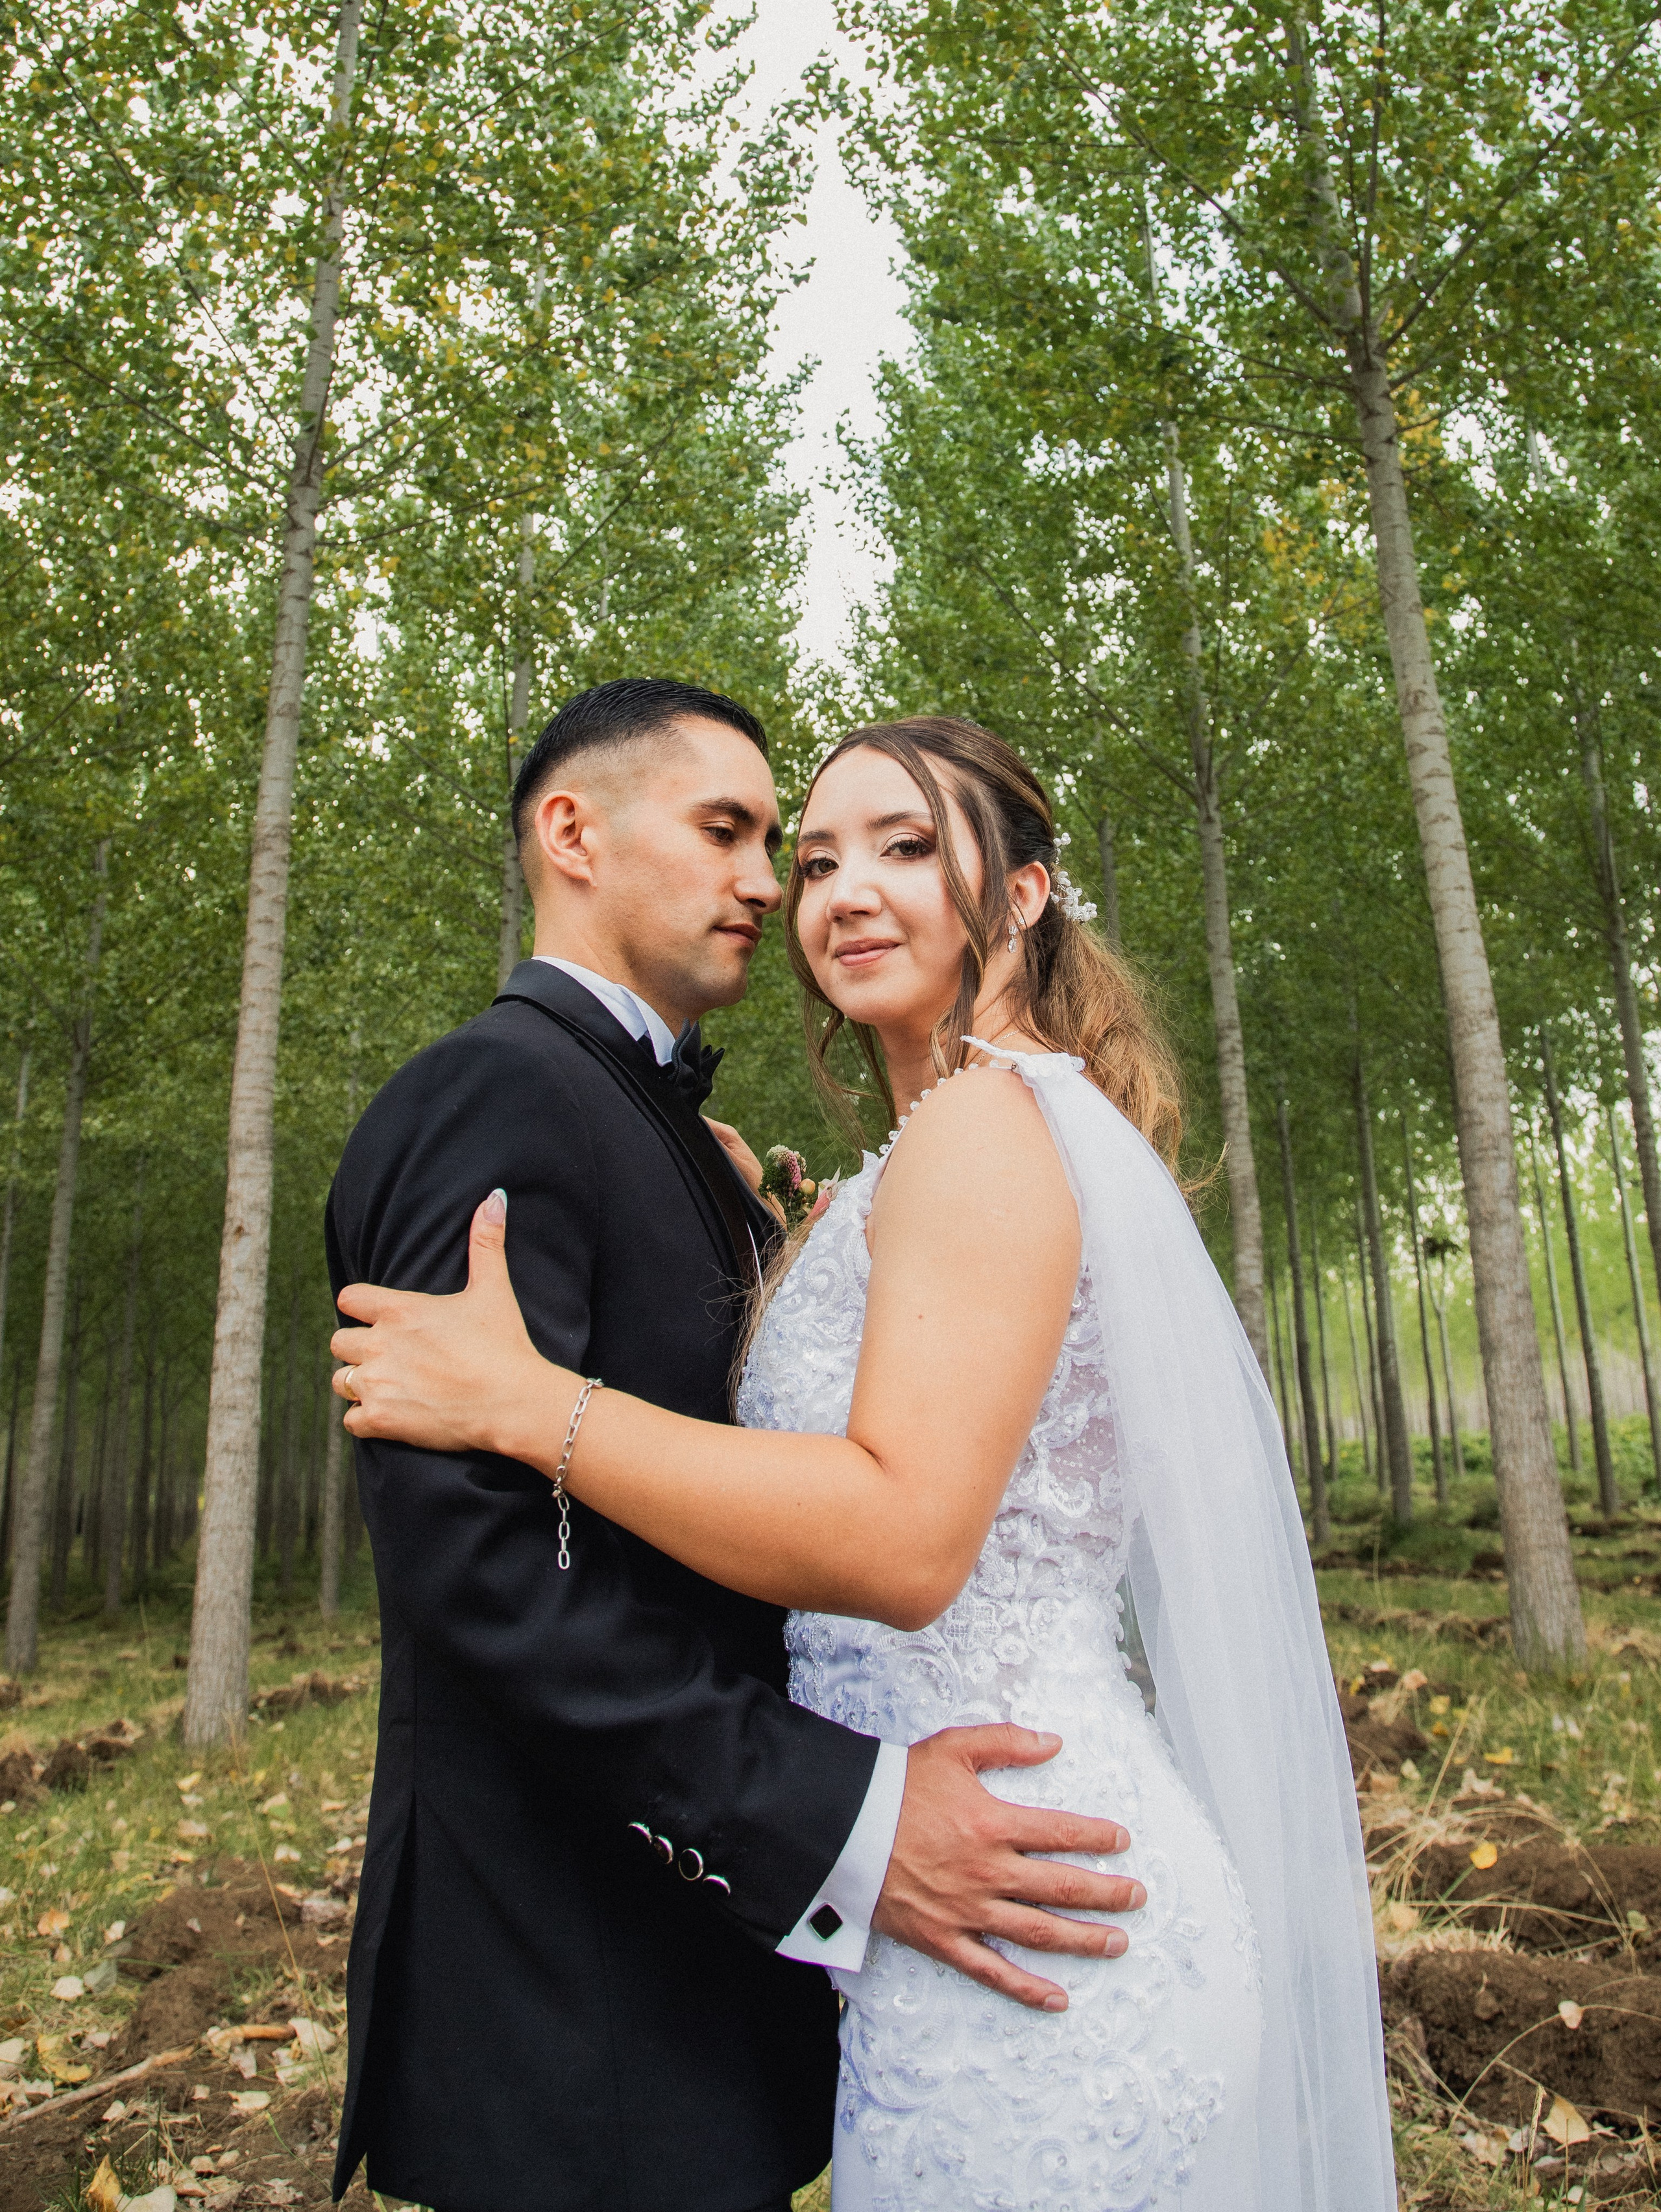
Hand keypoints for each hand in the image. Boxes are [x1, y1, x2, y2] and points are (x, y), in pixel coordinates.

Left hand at [332, 1189, 576, 1458]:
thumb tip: (495, 1196)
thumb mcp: (493, 1289)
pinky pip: (350, 1420)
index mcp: (400, 1310)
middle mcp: (380, 1344)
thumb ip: (486, 1242)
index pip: (348, 1299)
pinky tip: (392, 1414)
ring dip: (360, 1383)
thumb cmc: (504, 1344)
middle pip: (339, 1341)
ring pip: (341, 1381)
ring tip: (390, 1385)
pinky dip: (366, 1419)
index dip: (361, 1308)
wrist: (513, 1402)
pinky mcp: (381, 1420)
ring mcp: (377, 1383)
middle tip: (390, 1357)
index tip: (379, 1318)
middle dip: (358, 1348)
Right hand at [872, 1725, 1142, 2011]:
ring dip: (1084, 1940)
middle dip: (1107, 1893)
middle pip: (1062, 1887)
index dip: (1097, 1837)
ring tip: (1118, 1943)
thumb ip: (1005, 1743)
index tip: (1122, 1841)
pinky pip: (992, 1971)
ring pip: (1039, 1931)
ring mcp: (968, 1911)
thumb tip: (1053, 1743)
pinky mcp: (944, 1940)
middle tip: (1137, 1897)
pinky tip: (1057, 1999)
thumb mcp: (952, 1748)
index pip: (1061, 1833)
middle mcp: (988, 1872)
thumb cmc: (896, 1785)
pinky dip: (1026, 1988)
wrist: (842, 1828)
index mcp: (993, 1824)